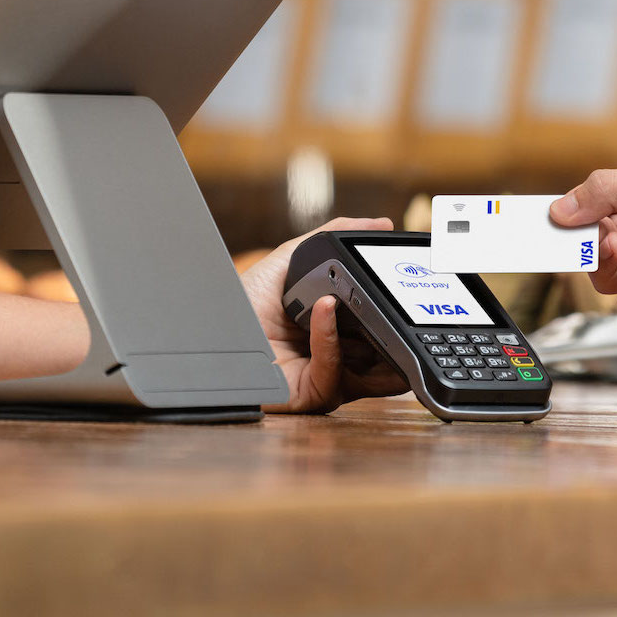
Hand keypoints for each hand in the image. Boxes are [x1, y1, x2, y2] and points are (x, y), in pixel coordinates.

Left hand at [240, 217, 408, 412]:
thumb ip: (330, 237)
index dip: (396, 308)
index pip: (381, 322)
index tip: (408, 285)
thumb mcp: (290, 259)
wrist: (208, 330)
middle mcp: (339, 356)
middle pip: (386, 348)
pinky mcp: (314, 393)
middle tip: (407, 302)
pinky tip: (325, 307)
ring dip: (378, 341)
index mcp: (339, 328)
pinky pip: (335, 369)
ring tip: (380, 309)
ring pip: (373, 370)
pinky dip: (331, 337)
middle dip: (398, 329)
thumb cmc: (244, 301)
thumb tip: (380, 223)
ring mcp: (331, 378)